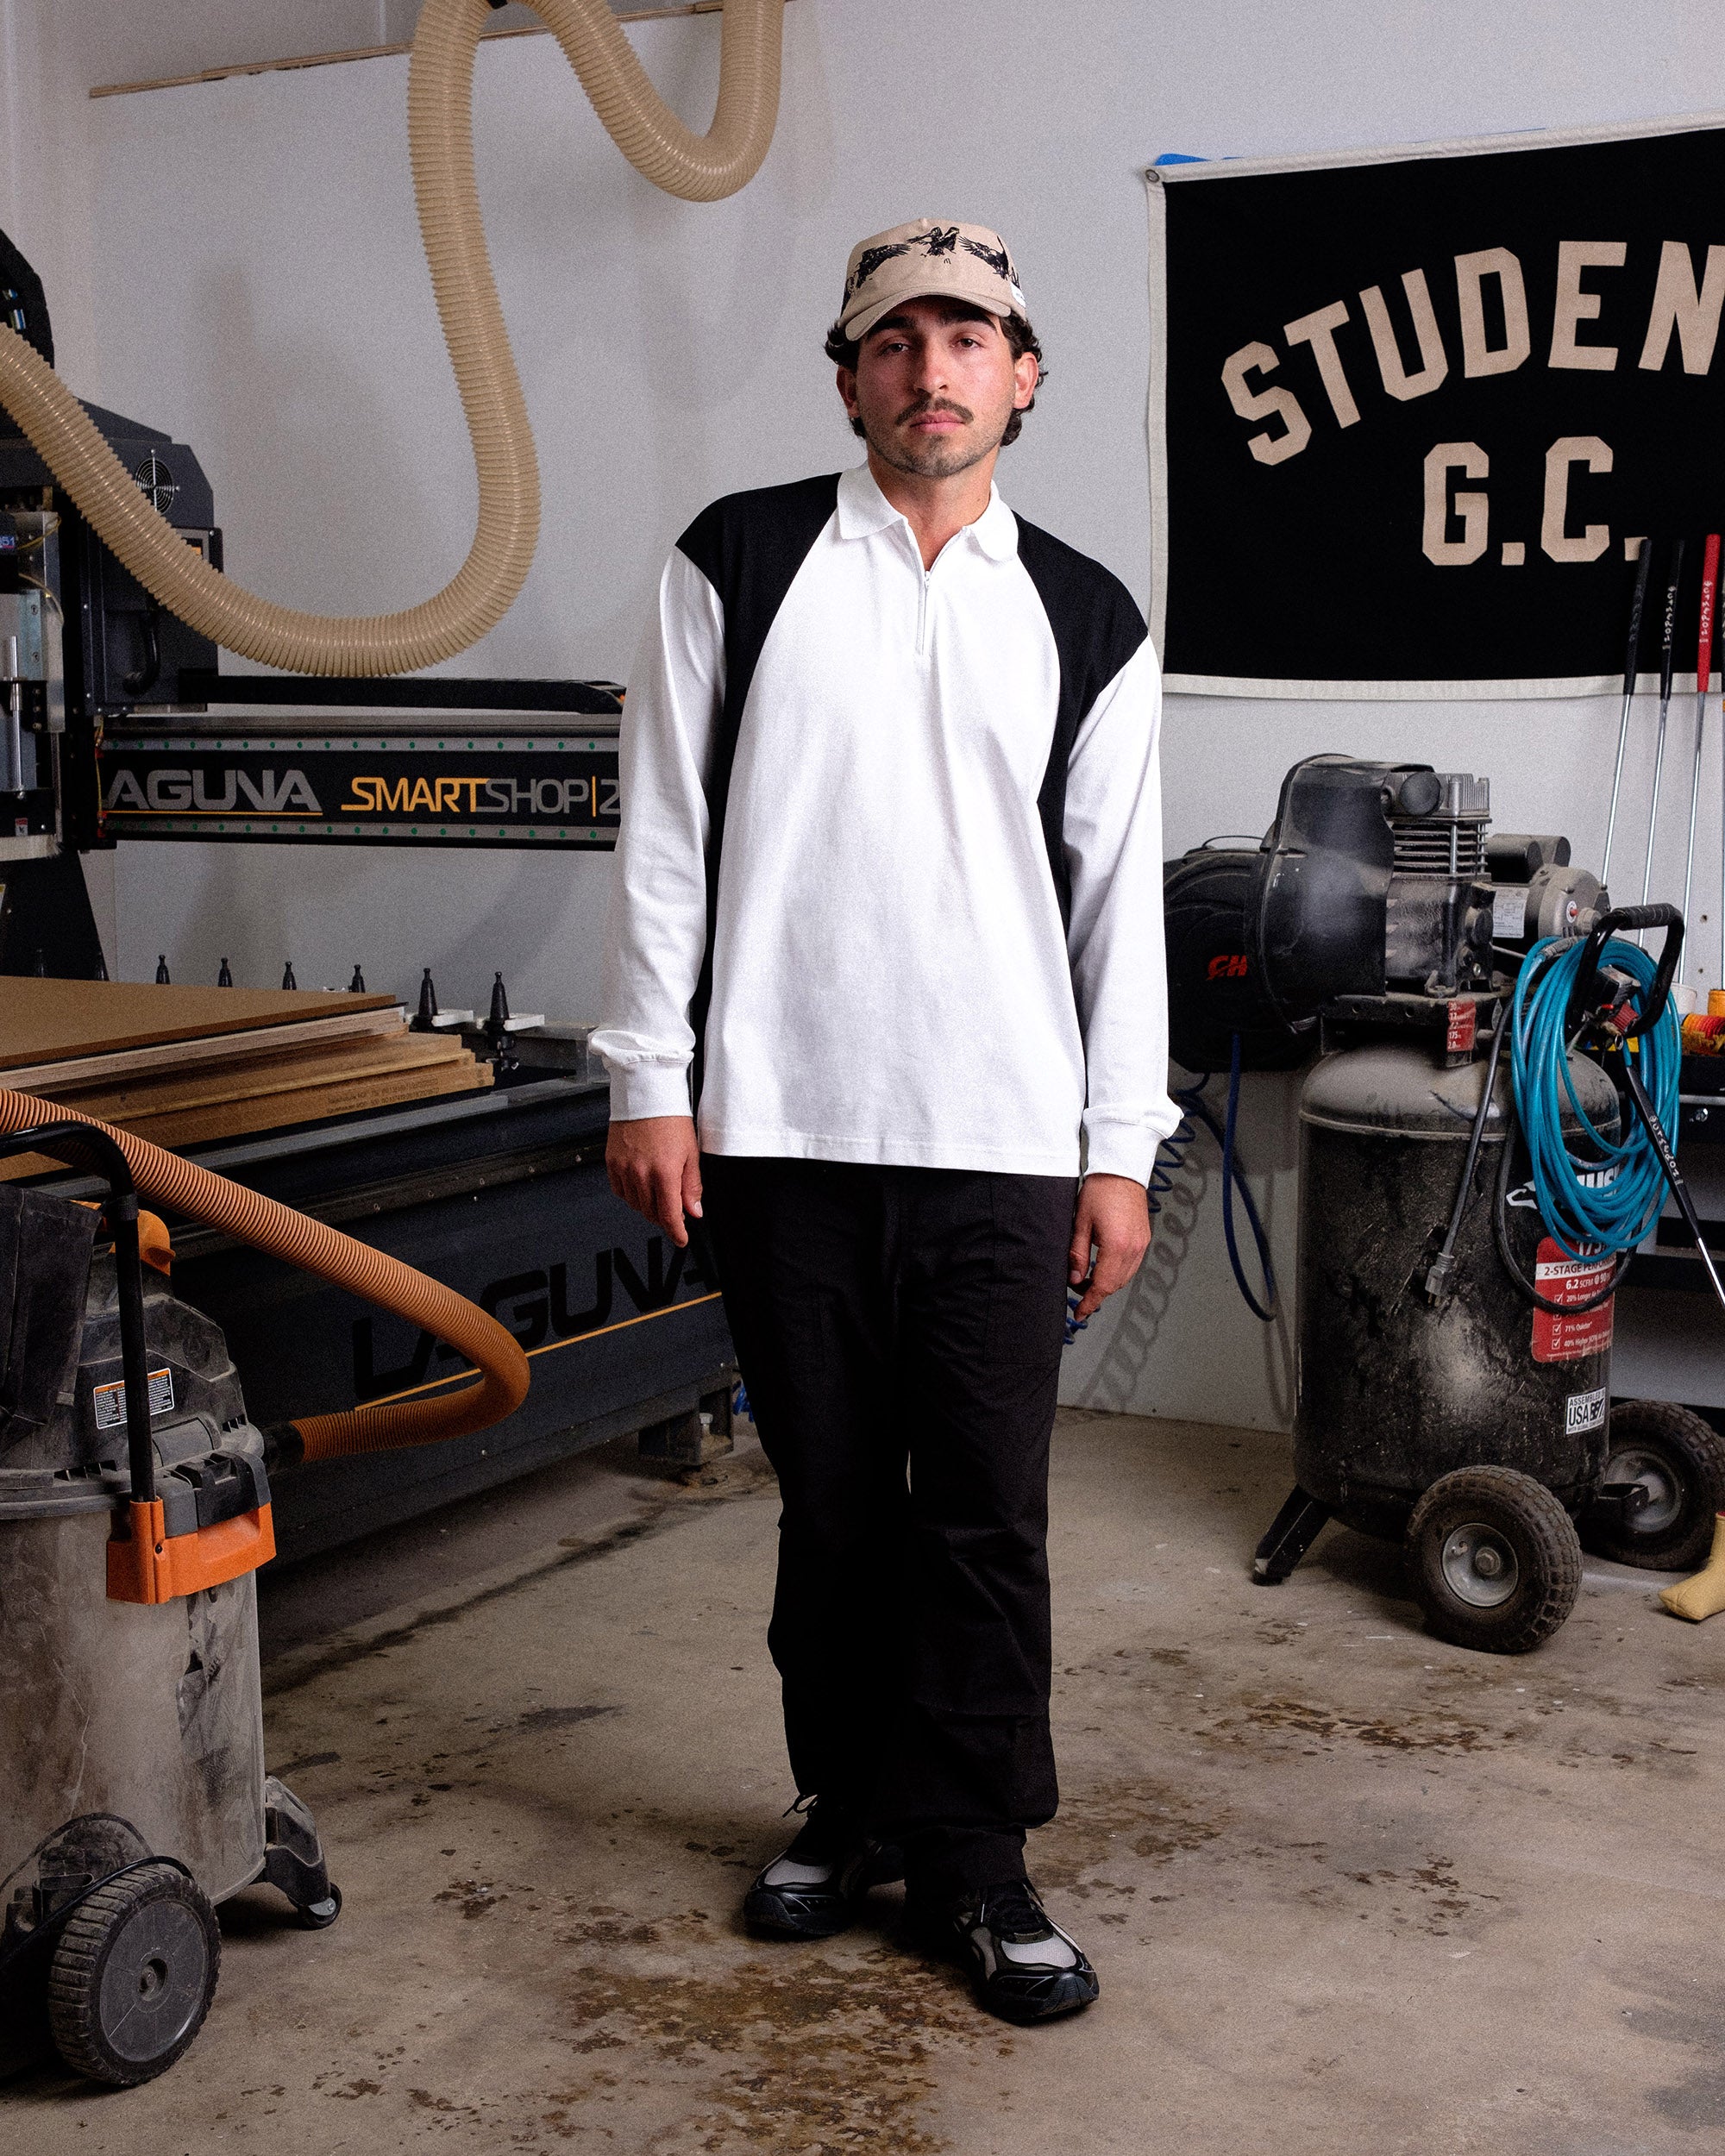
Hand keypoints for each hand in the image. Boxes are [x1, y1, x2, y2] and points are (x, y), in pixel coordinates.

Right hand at [607, 1114, 701, 1246]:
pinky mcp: (611, 1162)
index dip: (676, 1232)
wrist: (647, 1095)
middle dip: (664, 1217)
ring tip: (658, 1193)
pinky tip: (640, 1186)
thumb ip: (692, 1186)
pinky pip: (619, 1190)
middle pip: (651, 1212)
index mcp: (664, 1172)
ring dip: (648, 1206)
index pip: (669, 1214)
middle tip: (674, 1210)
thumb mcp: (691, 1152)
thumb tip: (694, 1210)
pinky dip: (631, 1194)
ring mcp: (623, 1168)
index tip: (680, 1239)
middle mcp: (641, 1173)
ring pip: (635, 1204)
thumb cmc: (671, 1118)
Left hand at [1068, 1173, 1150, 1321]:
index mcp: (1116, 1246)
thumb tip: (1074, 1278)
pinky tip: (1103, 1268)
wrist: (1121, 1170)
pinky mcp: (1144, 1239)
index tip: (1080, 1313)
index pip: (1102, 1285)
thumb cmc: (1100, 1191)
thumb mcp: (1080, 1223)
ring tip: (1087, 1280)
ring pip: (1124, 1278)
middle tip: (1077, 1291)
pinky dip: (1117, 1273)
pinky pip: (1131, 1266)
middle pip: (1114, 1285)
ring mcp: (1141, 1244)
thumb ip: (1077, 1254)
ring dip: (1106, 1284)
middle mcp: (1134, 1248)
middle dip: (1096, 1293)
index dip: (1090, 1302)